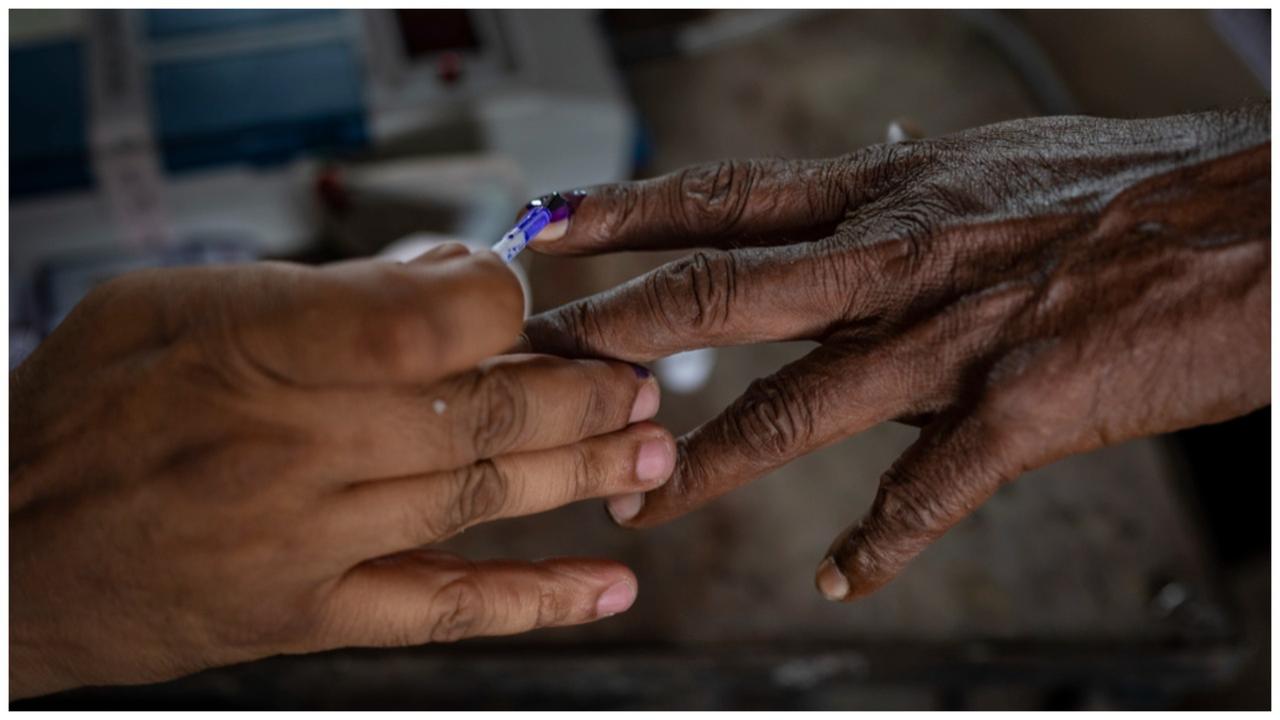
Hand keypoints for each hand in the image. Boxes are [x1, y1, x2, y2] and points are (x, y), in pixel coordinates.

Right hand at [10, 245, 674, 698]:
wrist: (3, 548)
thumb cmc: (82, 412)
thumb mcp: (170, 301)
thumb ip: (317, 287)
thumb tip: (447, 272)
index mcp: (258, 347)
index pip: (431, 314)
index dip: (502, 300)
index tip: (524, 299)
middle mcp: (294, 445)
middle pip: (482, 409)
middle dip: (581, 389)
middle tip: (640, 376)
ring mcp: (310, 539)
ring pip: (481, 496)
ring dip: (585, 470)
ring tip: (655, 448)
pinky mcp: (312, 616)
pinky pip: (444, 611)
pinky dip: (535, 598)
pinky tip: (611, 586)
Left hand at [522, 105, 1269, 601]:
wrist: (1268, 214)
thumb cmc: (1131, 189)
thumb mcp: (990, 170)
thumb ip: (899, 201)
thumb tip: (834, 205)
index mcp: (893, 192)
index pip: (725, 197)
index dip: (624, 214)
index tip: (541, 233)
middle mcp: (905, 253)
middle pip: (727, 289)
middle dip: (617, 330)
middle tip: (533, 365)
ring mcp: (961, 332)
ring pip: (802, 399)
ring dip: (708, 461)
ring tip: (637, 505)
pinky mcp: (1031, 405)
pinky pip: (935, 488)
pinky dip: (883, 539)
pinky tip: (840, 575)